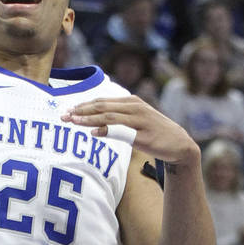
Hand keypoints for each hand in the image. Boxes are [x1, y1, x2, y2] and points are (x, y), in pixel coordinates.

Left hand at [62, 96, 199, 167]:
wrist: (179, 144)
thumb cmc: (154, 132)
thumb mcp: (135, 120)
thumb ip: (117, 119)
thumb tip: (94, 124)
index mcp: (131, 102)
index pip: (102, 101)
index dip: (83, 105)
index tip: (67, 110)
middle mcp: (135, 107)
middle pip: (102, 106)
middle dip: (81, 110)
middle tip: (64, 115)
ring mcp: (140, 121)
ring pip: (109, 117)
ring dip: (89, 119)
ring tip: (73, 121)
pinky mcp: (144, 136)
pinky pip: (122, 132)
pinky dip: (107, 130)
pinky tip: (94, 132)